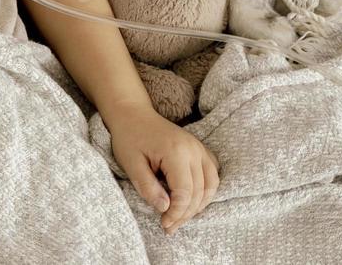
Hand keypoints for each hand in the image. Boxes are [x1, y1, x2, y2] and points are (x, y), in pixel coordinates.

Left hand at [106, 103, 219, 234]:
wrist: (133, 114)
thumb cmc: (129, 138)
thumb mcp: (130, 164)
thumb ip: (147, 187)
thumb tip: (165, 208)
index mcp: (175, 151)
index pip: (185, 192)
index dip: (177, 213)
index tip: (164, 224)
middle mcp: (193, 149)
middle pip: (199, 191)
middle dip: (185, 214)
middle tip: (169, 226)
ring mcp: (199, 147)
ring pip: (211, 185)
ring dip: (199, 205)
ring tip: (180, 217)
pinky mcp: (200, 149)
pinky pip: (212, 174)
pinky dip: (206, 191)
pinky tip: (191, 201)